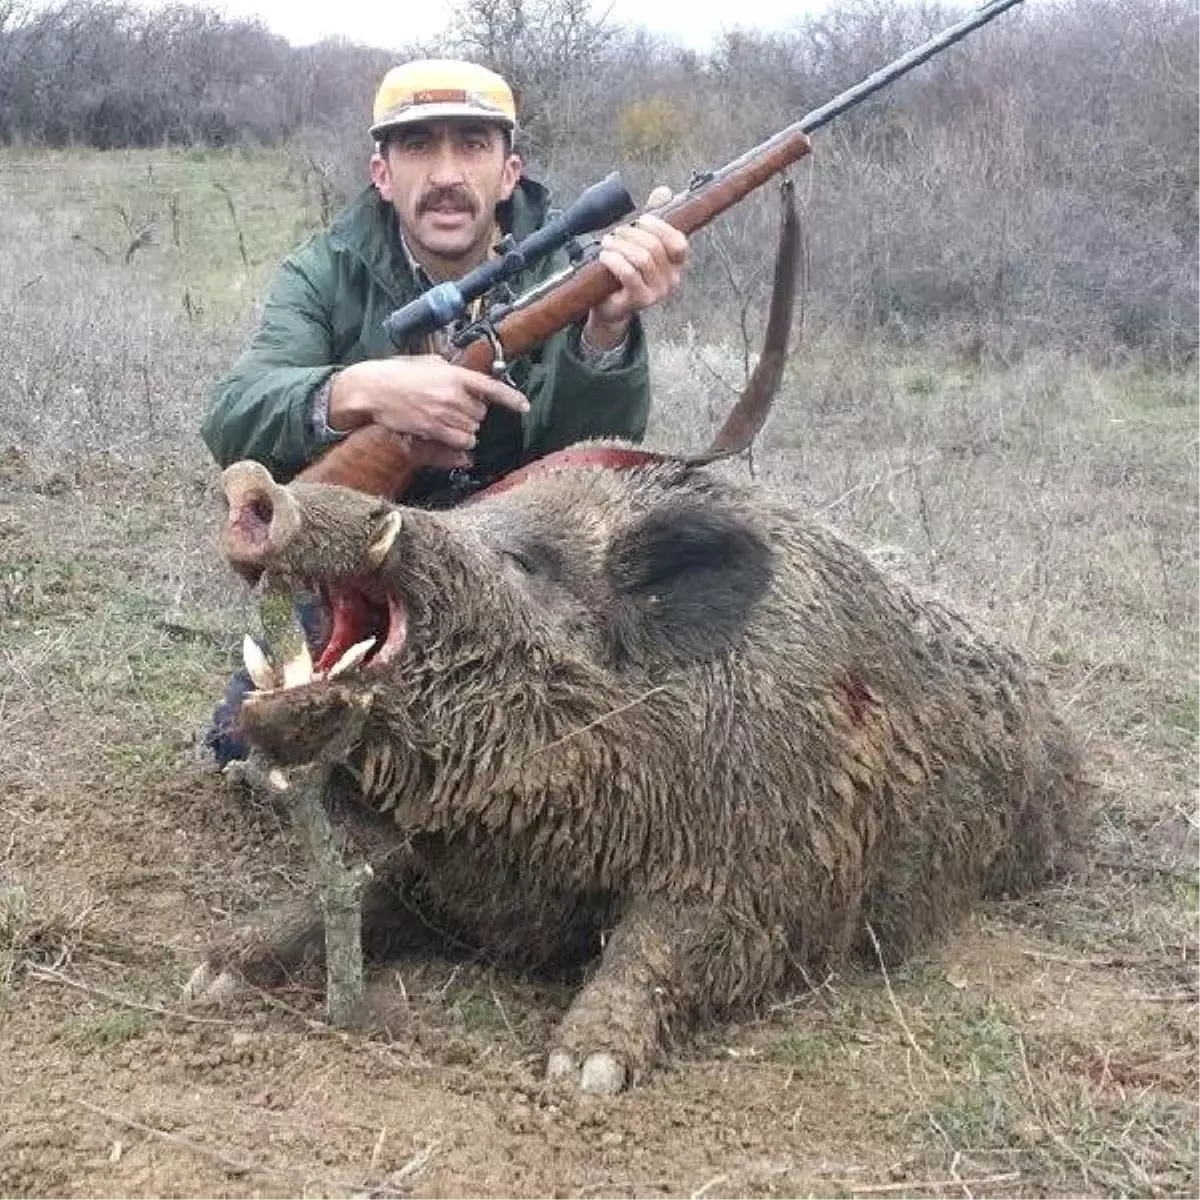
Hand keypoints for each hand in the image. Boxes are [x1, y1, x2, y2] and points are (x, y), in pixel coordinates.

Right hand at [329, 355, 528, 460]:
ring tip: (448, 419)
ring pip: (473, 430)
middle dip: (473, 413)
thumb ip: (452, 372)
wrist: (373, 387)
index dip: (511, 399)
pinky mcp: (433, 429)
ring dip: (466, 428)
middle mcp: (453, 395)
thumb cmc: (399, 373)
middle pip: (481, 413)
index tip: (524, 407)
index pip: (491, 388)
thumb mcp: (430, 362)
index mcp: (455, 374)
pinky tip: (451, 434)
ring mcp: (444, 413)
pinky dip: (461, 441)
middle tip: (454, 407)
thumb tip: (468, 380)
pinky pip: (461, 441)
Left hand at [584, 185, 687, 349]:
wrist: (608, 305)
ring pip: (642, 259)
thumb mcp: (638, 242)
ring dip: (621, 246)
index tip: (641, 219)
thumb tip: (665, 191)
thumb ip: (652, 218)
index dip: (660, 227)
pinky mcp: (641, 301)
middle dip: (632, 234)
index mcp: (676, 264)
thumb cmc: (624, 272)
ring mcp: (658, 292)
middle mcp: (672, 279)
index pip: (678, 242)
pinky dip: (615, 261)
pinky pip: (630, 274)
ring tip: (606, 243)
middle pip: (655, 247)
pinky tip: (605, 256)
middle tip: (615, 232)